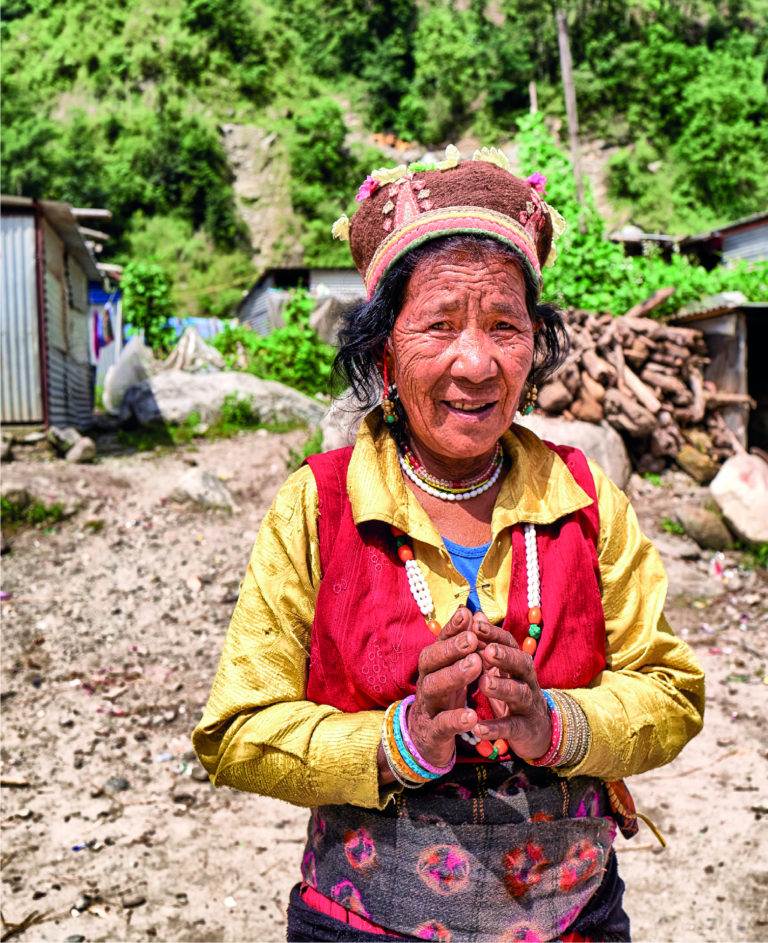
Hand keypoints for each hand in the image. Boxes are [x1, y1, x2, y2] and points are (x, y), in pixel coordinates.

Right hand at [406, 606, 481, 767]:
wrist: (425, 740)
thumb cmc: (443, 699)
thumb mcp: (451, 671)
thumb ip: (460, 645)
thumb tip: (471, 612)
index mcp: (433, 667)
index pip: (439, 642)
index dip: (451, 629)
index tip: (467, 614)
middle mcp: (426, 682)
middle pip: (431, 661)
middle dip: (451, 648)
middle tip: (472, 639)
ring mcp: (427, 707)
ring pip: (434, 688)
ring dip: (454, 675)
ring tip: (476, 665)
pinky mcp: (432, 733)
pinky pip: (441, 724)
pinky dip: (456, 719)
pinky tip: (472, 715)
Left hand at [471, 611, 550, 759]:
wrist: (537, 731)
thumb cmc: (513, 693)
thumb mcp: (503, 669)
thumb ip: (489, 644)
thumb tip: (475, 614)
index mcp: (517, 663)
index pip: (509, 642)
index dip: (494, 633)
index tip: (475, 625)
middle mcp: (526, 681)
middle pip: (522, 664)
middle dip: (505, 656)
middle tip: (487, 650)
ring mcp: (528, 705)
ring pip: (519, 694)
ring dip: (502, 688)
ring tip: (484, 683)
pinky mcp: (524, 729)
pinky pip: (511, 728)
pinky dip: (495, 727)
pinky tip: (477, 728)